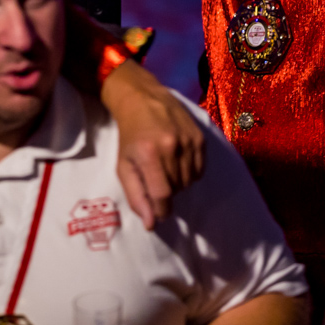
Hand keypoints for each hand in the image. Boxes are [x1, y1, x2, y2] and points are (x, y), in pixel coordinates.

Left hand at [100, 59, 205, 228]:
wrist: (143, 100)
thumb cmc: (130, 136)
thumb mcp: (124, 166)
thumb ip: (136, 196)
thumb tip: (151, 224)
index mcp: (149, 154)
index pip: (163, 195)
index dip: (161, 210)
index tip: (158, 212)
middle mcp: (172, 146)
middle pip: (177, 189)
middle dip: (167, 193)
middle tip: (157, 180)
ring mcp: (189, 141)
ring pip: (190, 182)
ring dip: (179, 184)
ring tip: (167, 170)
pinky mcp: (201, 138)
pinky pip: (200, 171)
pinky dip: (190, 174)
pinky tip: (179, 163)